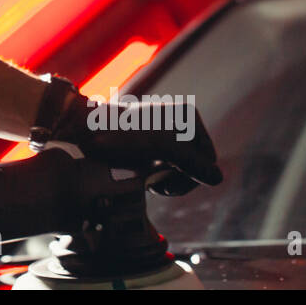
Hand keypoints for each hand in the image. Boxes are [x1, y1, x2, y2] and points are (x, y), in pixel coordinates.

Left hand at [56, 95, 223, 195]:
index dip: (193, 176)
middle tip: (158, 186)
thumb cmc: (124, 136)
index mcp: (189, 118)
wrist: (87, 129)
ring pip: (179, 170)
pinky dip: (156, 176)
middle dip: (179, 179)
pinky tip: (142, 177)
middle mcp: (180, 124)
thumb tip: (218, 179)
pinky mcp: (150, 146)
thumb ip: (192, 164)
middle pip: (194, 166)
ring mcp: (165, 136)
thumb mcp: (162, 148)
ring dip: (166, 181)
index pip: (208, 160)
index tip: (170, 182)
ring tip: (149, 182)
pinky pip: (163, 168)